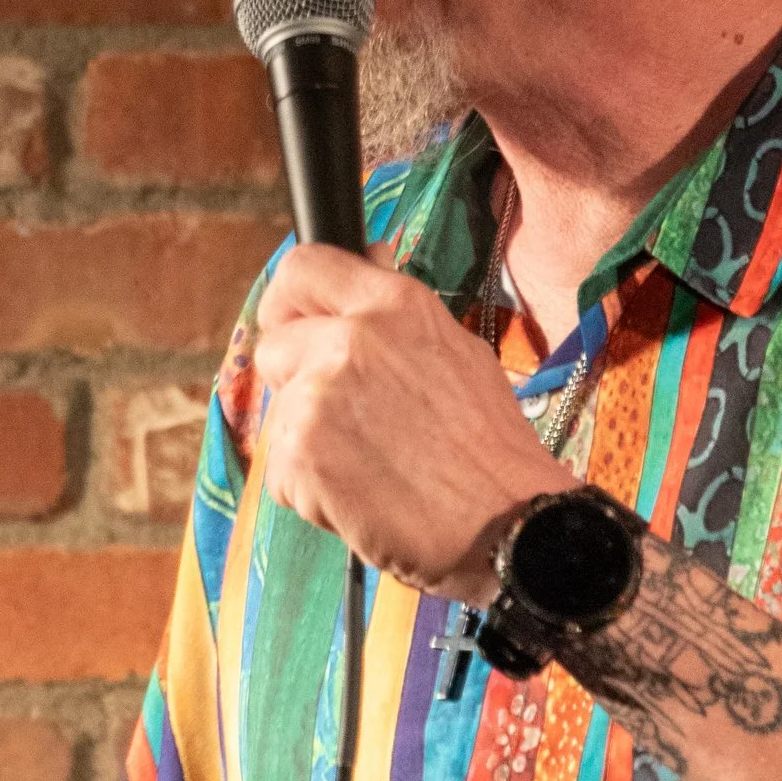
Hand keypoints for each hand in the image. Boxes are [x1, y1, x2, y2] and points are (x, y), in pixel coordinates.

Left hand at [253, 242, 560, 600]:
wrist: (506, 525)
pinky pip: (281, 472)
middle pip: (275, 348)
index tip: (291, 325)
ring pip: (278, 415)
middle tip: (349, 422)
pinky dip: (311, 493)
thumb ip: (395, 312)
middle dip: (298, 384)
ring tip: (372, 467)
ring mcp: (319, 398)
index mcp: (393, 305)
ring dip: (309, 446)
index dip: (287, 301)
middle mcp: (350, 341)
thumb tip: (369, 256)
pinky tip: (362, 498)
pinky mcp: (302, 455)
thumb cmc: (489, 447)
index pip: (304, 267)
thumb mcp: (456, 351)